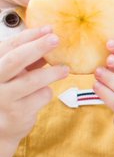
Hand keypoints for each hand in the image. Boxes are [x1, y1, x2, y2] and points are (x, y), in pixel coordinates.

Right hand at [0, 26, 67, 148]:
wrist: (1, 128)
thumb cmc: (9, 93)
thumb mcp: (14, 73)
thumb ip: (27, 59)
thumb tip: (48, 35)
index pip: (8, 46)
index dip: (28, 36)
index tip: (48, 28)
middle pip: (15, 60)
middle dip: (37, 47)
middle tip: (56, 39)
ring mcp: (3, 97)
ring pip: (32, 80)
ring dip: (52, 72)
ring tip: (65, 69)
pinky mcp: (17, 112)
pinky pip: (41, 96)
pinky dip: (47, 92)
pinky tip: (44, 93)